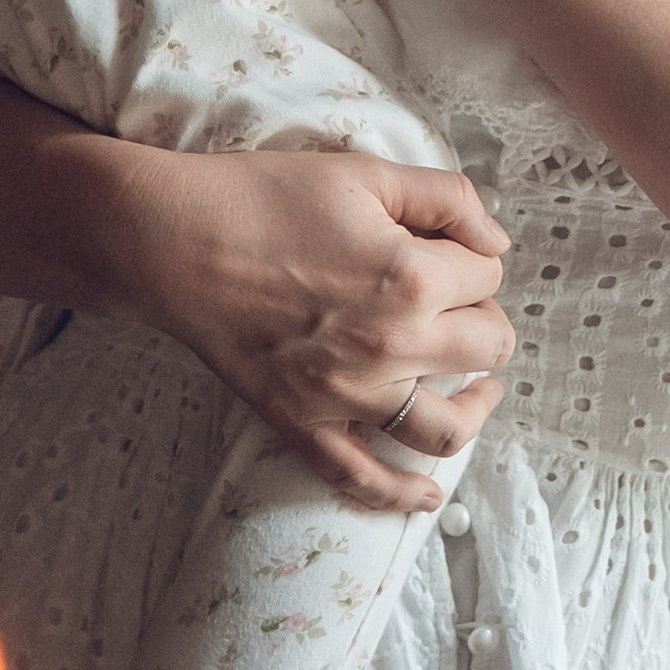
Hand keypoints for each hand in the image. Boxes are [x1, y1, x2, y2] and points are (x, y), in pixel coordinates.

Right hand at [99, 140, 511, 513]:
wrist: (173, 239)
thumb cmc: (265, 196)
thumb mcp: (366, 173)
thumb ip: (448, 199)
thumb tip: (496, 240)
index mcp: (412, 279)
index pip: (487, 274)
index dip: (474, 255)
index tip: (446, 245)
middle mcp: (390, 348)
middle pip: (487, 348)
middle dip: (484, 318)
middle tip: (457, 300)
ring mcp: (347, 397)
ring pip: (446, 429)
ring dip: (473, 408)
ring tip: (477, 389)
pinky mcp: (304, 424)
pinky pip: (364, 479)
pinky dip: (402, 496)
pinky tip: (428, 495)